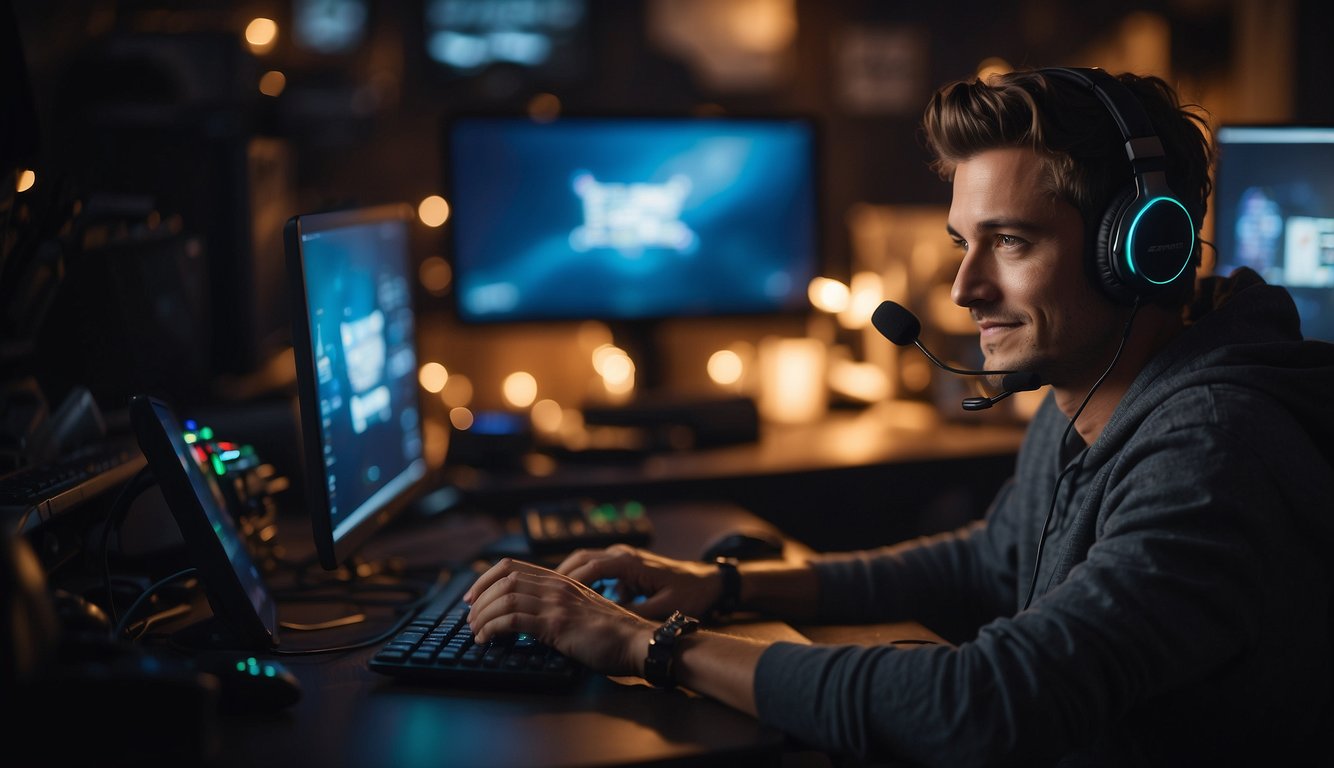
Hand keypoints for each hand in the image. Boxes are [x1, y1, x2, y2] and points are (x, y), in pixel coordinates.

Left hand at [464, 558, 655, 676]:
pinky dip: (493, 628)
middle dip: (479, 597)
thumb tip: (530, 618)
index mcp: (561, 580)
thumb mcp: (582, 611)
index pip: (512, 567)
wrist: (636, 641)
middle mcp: (557, 586)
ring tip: (476, 631)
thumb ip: (559, 607)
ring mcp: (557, 604)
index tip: (473, 596)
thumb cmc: (613, 633)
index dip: (486, 578)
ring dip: (483, 615)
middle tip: (469, 617)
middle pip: (504, 579)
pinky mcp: (557, 624)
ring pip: (505, 597)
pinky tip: (487, 639)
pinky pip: (514, 619)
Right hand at [556, 545, 722, 619]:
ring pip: (586, 561)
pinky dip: (581, 580)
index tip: (552, 598)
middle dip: (559, 575)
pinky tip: (573, 599)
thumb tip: (608, 622)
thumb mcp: (665, 608)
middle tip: (541, 595)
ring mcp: (623, 558)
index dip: (570, 582)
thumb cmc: (690, 593)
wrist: (708, 581)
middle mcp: (623, 555)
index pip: (591, 567)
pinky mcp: (625, 566)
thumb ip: (637, 614)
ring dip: (567, 576)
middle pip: (581, 558)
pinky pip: (596, 568)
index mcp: (631, 563)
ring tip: (550, 598)